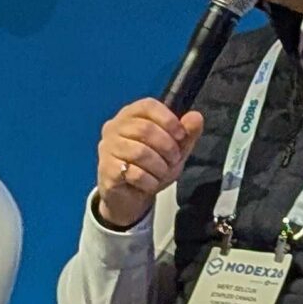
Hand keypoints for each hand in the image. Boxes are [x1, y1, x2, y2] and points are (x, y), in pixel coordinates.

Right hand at [94, 98, 204, 230]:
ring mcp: (107, 148)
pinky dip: (149, 181)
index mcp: (131, 115)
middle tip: (173, 159)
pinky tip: (150, 183)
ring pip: (140, 152)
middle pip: (145, 129)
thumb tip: (196, 117)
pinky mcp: (106, 169)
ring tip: (162, 173)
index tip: (181, 136)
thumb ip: (187, 133)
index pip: (148, 106)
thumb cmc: (151, 167)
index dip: (168, 119)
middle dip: (167, 147)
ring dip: (159, 166)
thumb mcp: (175, 149)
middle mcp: (114, 127)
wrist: (130, 197)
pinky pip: (134, 173)